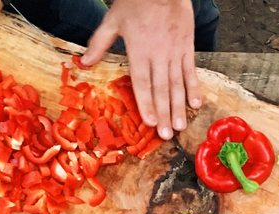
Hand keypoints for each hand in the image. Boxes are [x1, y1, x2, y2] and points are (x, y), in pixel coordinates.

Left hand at [81, 0, 201, 140]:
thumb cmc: (136, 1)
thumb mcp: (113, 19)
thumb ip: (99, 43)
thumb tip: (83, 62)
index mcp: (139, 50)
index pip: (142, 82)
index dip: (146, 103)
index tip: (149, 122)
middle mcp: (158, 55)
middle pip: (161, 89)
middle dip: (164, 114)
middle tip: (167, 135)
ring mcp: (175, 52)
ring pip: (177, 84)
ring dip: (179, 107)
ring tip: (180, 126)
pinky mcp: (188, 47)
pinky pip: (191, 71)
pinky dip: (194, 88)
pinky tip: (195, 104)